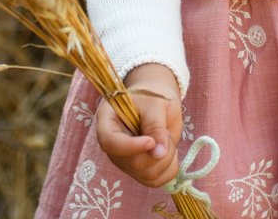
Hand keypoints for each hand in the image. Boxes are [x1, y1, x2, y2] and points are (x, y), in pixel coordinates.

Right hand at [93, 63, 183, 188]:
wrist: (158, 102)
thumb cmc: (154, 97)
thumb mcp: (156, 103)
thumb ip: (156, 126)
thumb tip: (158, 153)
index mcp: (108, 122)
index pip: (110, 143)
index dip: (130, 147)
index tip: (150, 141)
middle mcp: (113, 146)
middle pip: (132, 163)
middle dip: (157, 150)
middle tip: (164, 131)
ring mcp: (125, 162)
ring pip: (147, 175)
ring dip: (166, 158)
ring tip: (165, 138)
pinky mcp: (139, 172)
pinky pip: (156, 181)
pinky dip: (170, 168)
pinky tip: (169, 152)